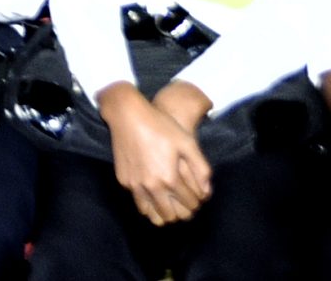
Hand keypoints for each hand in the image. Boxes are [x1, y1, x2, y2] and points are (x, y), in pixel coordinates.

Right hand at [103, 84, 212, 225]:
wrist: (127, 116)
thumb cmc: (160, 126)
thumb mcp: (187, 142)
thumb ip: (201, 168)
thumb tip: (207, 192)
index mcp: (169, 178)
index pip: (189, 204)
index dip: (197, 202)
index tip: (198, 197)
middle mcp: (151, 186)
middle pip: (171, 215)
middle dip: (182, 212)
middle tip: (185, 204)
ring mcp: (135, 185)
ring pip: (152, 214)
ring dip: (163, 212)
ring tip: (170, 204)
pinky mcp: (124, 181)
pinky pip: (138, 201)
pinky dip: (148, 203)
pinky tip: (154, 194)